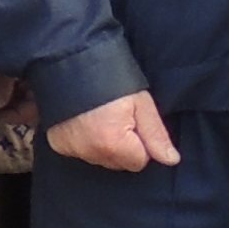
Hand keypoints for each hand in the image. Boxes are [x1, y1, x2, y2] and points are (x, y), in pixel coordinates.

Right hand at [48, 92, 182, 172]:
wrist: (73, 64)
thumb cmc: (113, 81)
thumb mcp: (141, 103)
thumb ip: (156, 135)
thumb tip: (171, 160)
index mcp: (113, 144)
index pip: (139, 162)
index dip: (142, 144)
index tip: (136, 123)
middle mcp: (90, 153)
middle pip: (118, 163)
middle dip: (124, 147)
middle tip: (120, 118)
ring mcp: (70, 149)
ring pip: (99, 159)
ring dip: (104, 145)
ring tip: (103, 118)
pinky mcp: (57, 144)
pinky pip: (80, 152)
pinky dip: (85, 142)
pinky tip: (87, 123)